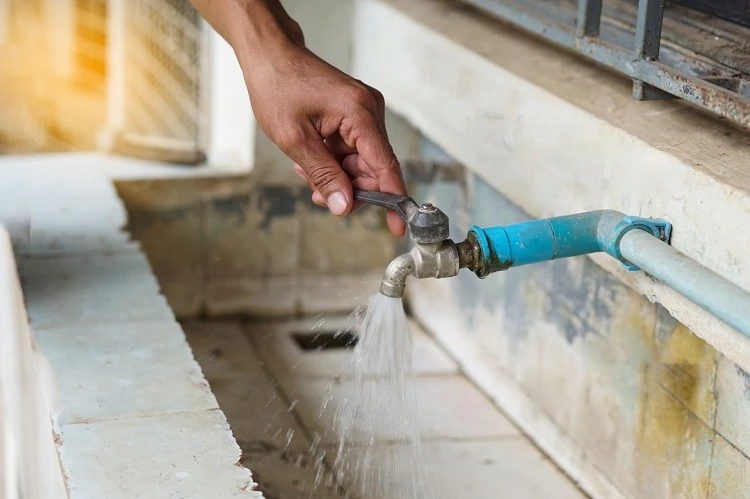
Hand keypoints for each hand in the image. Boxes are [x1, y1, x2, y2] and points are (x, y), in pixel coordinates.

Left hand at [240, 40, 406, 236]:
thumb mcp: (294, 139)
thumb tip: (344, 206)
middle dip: (349, 188)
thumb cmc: (277, 87)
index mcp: (359, 113)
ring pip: (361, 164)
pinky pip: (353, 151)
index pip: (385, 165)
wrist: (270, 55)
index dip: (392, 200)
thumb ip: (323, 175)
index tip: (398, 227)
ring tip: (305, 170)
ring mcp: (364, 113)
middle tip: (318, 195)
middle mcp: (369, 111)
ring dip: (337, 176)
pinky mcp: (355, 115)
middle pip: (373, 169)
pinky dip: (335, 162)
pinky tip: (312, 159)